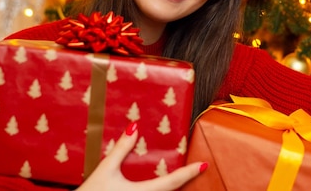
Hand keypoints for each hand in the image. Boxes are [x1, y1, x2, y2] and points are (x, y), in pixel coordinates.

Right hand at [77, 122, 206, 190]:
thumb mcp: (106, 169)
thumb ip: (122, 148)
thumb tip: (135, 126)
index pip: (173, 182)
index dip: (190, 173)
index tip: (204, 164)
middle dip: (184, 181)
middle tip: (197, 167)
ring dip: (172, 186)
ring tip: (182, 174)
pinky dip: (160, 190)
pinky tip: (159, 183)